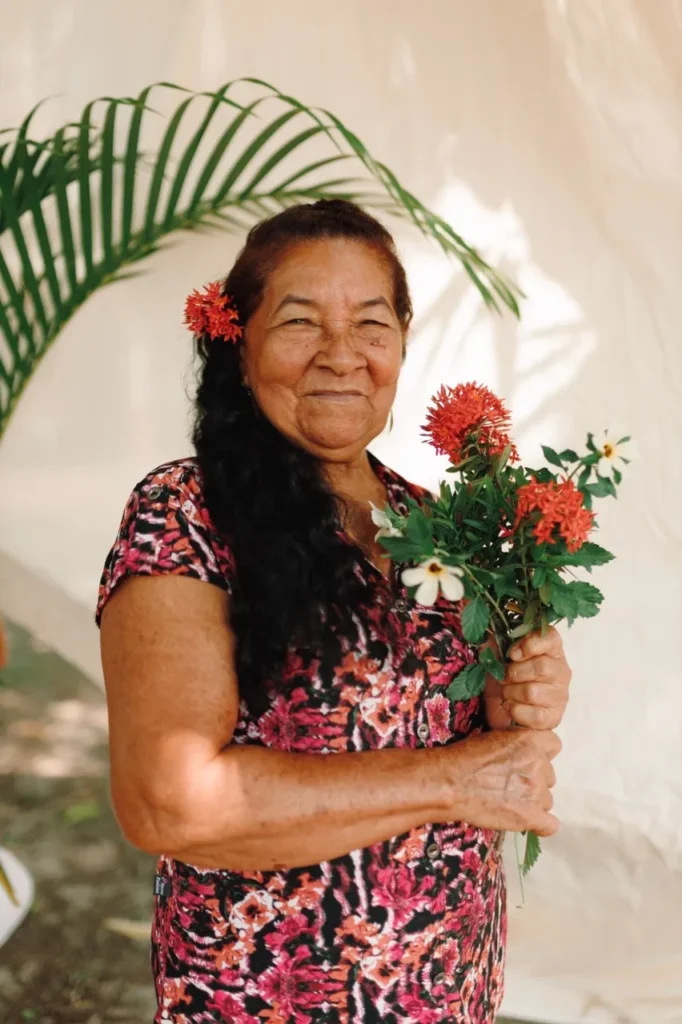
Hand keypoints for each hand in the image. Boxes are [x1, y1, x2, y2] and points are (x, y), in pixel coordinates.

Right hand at [441, 728, 560, 835]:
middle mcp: (538, 764)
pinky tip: (526, 821)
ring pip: (546, 800)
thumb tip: (521, 754)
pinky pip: (550, 825)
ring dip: (533, 801)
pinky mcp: (531, 816)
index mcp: (530, 741)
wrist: (451, 783)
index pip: (553, 745)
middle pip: (549, 776)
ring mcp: (536, 792)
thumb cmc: (464, 758)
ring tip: (509, 802)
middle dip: (534, 780)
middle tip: (511, 784)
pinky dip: (540, 825)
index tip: (528, 761)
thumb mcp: (494, 737)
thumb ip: (517, 744)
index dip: (541, 754)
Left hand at [484, 626, 571, 730]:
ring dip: (511, 693)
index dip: (531, 643)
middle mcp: (561, 670)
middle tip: (503, 677)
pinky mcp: (554, 717)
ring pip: (533, 692)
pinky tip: (511, 706)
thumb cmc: (506, 678)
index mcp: (550, 649)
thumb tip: (487, 635)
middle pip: (541, 667)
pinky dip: (515, 711)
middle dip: (514, 673)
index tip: (512, 653)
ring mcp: (560, 695)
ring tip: (506, 692)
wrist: (505, 709)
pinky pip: (533, 715)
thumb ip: (496, 642)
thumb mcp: (499, 656)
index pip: (551, 637)